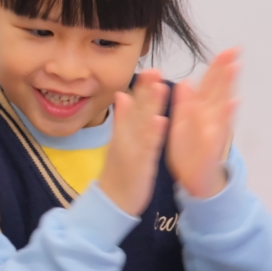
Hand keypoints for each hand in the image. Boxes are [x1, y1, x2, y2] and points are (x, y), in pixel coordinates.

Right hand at [97, 69, 169, 216]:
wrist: (110, 202)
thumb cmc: (118, 173)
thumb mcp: (118, 142)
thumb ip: (122, 119)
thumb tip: (122, 95)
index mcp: (124, 132)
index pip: (134, 106)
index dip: (142, 87)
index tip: (150, 68)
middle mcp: (126, 137)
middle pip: (137, 110)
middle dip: (145, 89)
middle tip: (154, 68)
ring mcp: (132, 150)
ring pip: (142, 124)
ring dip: (151, 105)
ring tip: (161, 85)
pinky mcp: (140, 165)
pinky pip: (148, 148)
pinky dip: (153, 133)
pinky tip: (161, 120)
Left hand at [166, 48, 239, 198]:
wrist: (193, 179)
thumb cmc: (188, 150)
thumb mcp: (181, 124)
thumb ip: (184, 104)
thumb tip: (186, 82)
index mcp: (200, 110)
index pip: (209, 85)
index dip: (217, 67)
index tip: (228, 49)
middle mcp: (210, 118)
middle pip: (218, 90)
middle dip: (225, 70)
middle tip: (235, 49)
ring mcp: (212, 130)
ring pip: (221, 105)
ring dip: (228, 87)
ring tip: (235, 68)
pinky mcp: (210, 146)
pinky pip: (217, 129)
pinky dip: (225, 116)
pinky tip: (233, 102)